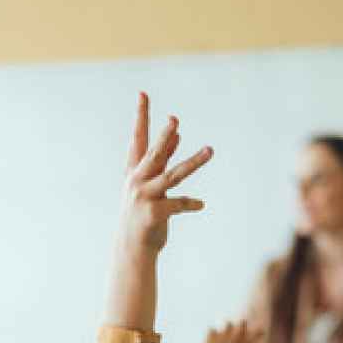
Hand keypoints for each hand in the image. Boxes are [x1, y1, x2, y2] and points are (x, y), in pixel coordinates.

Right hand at [118, 93, 211, 256]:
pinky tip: (200, 204)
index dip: (141, 116)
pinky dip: (191, 203)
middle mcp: (137, 181)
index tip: (143, 94)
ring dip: (194, 162)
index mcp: (134, 172)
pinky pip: (180, 203)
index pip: (138, 138)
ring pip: (173, 175)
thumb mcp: (150, 185)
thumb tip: (177, 135)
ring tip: (211, 150)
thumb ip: (162, 160)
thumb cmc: (142, 214)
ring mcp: (145, 197)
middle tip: (174, 120)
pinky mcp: (155, 213)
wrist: (132, 248)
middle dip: (164, 137)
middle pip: (154, 154)